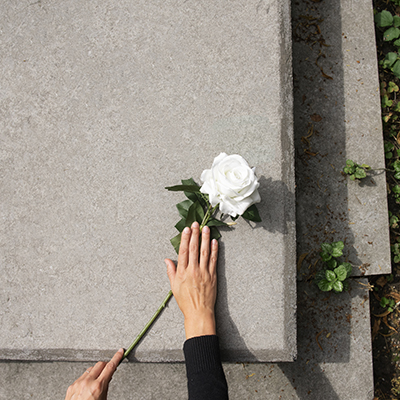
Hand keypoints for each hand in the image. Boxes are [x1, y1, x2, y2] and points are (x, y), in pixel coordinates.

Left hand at [64, 348, 123, 399]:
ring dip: (95, 372)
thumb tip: (108, 377)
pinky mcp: (71, 386)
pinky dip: (86, 379)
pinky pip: (81, 377)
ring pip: (90, 369)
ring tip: (97, 382)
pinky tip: (87, 387)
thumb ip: (106, 386)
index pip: (110, 367)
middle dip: (105, 366)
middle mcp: (87, 382)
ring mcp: (78, 383)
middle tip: (108, 370)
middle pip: (100, 364)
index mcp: (98, 386)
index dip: (116, 358)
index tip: (120, 352)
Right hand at [165, 221, 218, 338]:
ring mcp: (204, 272)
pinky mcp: (212, 276)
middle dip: (194, 235)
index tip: (186, 229)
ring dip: (205, 239)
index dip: (185, 239)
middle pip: (194, 249)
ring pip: (205, 252)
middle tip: (195, 224)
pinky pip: (213, 260)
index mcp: (182, 272)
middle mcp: (193, 270)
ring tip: (206, 228)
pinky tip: (215, 242)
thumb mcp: (174, 286)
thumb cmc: (185, 301)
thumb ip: (171, 271)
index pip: (183, 251)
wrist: (199, 312)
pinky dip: (214, 250)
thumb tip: (167, 259)